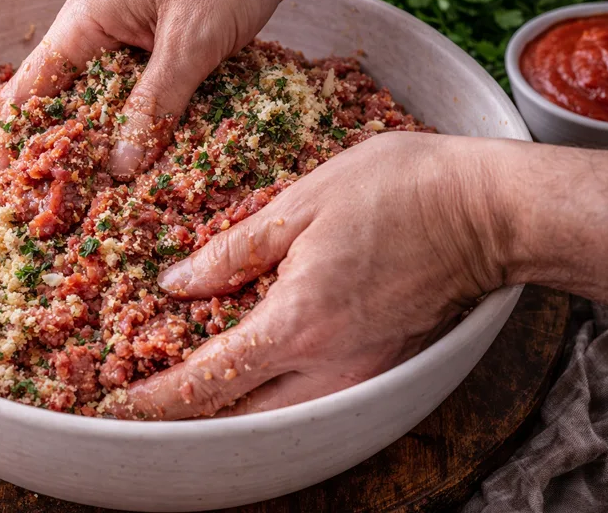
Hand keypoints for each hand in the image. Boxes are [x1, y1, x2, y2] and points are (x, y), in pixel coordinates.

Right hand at [0, 0, 353, 179]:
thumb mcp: (190, 39)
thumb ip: (155, 104)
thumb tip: (120, 169)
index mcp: (85, 25)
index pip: (28, 95)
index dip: (17, 148)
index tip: (19, 196)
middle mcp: (102, 37)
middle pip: (68, 109)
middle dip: (69, 161)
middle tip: (72, 216)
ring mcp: (138, 44)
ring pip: (113, 109)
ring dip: (115, 150)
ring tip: (117, 204)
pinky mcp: (172, 50)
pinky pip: (153, 99)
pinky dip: (154, 129)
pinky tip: (163, 164)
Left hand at [109, 132, 517, 419]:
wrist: (484, 209)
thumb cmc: (396, 190)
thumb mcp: (300, 203)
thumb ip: (233, 251)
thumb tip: (178, 283)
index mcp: (298, 321)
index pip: (210, 380)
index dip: (160, 395)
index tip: (122, 402)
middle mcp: (328, 363)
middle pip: (240, 418)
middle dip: (187, 416)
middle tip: (147, 402)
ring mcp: (359, 370)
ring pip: (278, 416)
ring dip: (229, 411)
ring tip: (189, 388)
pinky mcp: (380, 363)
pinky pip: (313, 397)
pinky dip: (271, 396)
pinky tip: (252, 371)